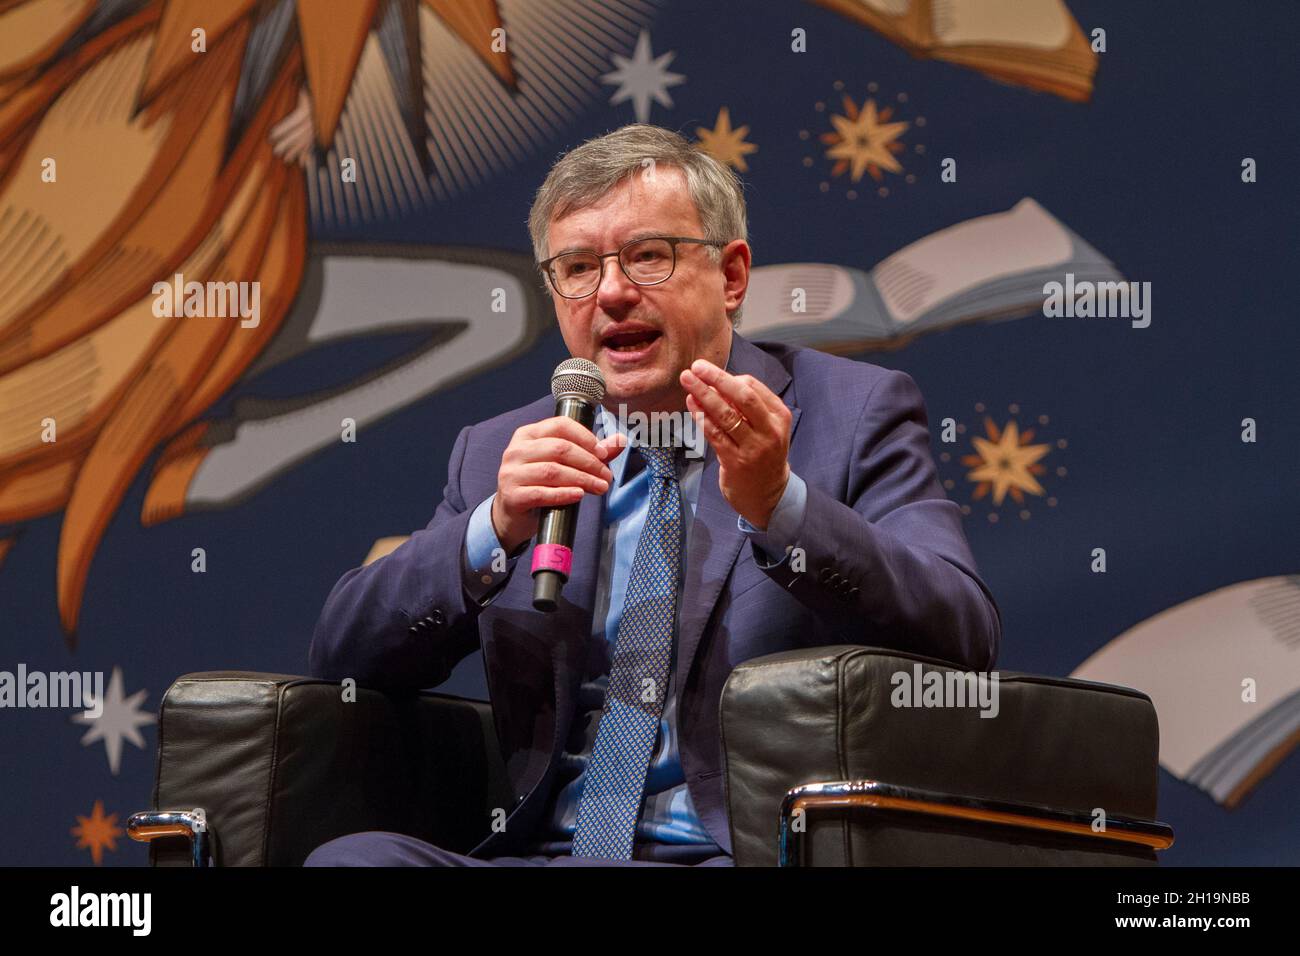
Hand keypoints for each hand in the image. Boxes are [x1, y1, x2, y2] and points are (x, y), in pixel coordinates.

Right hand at [491, 416, 624, 552]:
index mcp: (528, 434)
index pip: (560, 425)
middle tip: (606, 476)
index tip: (604, 453)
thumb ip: (590, 452)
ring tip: (599, 487)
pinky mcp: (511, 495)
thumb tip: (620, 441)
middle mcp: (516, 450)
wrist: (513, 515)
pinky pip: (541, 493)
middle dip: (589, 462)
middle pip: (559, 448)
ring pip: (552, 471)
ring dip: (581, 479)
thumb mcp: (562, 464)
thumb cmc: (540, 485)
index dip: (585, 437)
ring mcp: (510, 472)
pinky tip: (579, 495)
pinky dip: (564, 494)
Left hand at [680, 359, 790, 528]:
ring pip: (726, 415)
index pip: (753, 387)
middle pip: (742, 397)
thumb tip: (718, 383)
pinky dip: (701, 417)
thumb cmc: (763, 454)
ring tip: (687, 381)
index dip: (727, 376)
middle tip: (696, 367)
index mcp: (779, 416)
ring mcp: (753, 448)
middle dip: (717, 379)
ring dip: (704, 395)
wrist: (768, 494)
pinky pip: (715, 434)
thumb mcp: (766, 428)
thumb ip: (748, 407)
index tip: (707, 370)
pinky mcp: (736, 462)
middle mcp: (769, 430)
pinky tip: (691, 405)